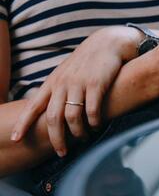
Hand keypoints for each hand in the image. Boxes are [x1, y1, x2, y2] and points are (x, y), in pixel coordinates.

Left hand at [11, 26, 141, 156]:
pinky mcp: (96, 84)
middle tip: (62, 152)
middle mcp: (62, 84)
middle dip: (56, 138)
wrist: (106, 44)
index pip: (33, 106)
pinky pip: (92, 110)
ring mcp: (79, 84)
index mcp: (52, 83)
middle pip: (53, 117)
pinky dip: (93, 122)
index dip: (23, 124)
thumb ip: (58, 90)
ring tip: (83, 139)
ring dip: (78, 132)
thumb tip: (51, 111)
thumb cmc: (87, 62)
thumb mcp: (66, 73)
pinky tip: (97, 126)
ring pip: (71, 116)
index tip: (16, 139)